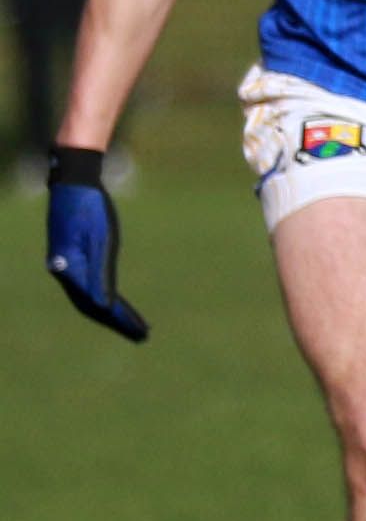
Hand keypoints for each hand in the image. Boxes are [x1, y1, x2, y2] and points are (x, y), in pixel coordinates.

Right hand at [44, 144, 146, 340]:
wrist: (74, 184)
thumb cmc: (91, 209)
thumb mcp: (101, 239)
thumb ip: (100, 273)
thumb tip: (104, 305)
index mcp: (72, 269)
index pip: (99, 304)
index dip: (121, 320)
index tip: (141, 332)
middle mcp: (66, 271)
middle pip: (93, 306)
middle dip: (118, 322)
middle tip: (143, 336)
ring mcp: (67, 265)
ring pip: (90, 298)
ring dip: (112, 313)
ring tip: (135, 327)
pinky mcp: (73, 258)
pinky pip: (89, 285)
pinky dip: (104, 298)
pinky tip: (117, 305)